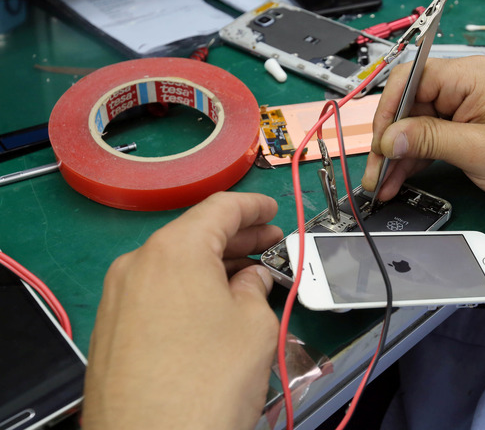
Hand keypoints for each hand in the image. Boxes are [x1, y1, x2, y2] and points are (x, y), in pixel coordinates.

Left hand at [82, 192, 282, 429]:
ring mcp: (117, 299)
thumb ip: (255, 288)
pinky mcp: (110, 331)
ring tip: (248, 278)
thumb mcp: (254, 325)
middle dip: (237, 238)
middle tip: (270, 245)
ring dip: (212, 266)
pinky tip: (213, 307)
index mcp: (174, 250)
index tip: (273, 210)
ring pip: (173, 267)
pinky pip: (156, 294)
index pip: (219, 208)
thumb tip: (249, 281)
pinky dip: (188, 290)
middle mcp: (137, 264)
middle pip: (193, 235)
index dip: (253, 206)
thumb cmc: (210, 380)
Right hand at [362, 56, 484, 202]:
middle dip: (389, 140)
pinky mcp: (464, 122)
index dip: (388, 110)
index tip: (378, 142)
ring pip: (415, 123)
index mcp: (468, 76)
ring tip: (383, 184)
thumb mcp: (478, 150)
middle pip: (409, 104)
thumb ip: (430, 140)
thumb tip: (390, 137)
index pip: (411, 79)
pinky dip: (415, 156)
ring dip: (399, 154)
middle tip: (375, 172)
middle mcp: (463, 83)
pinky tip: (400, 178)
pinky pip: (430, 134)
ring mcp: (463, 103)